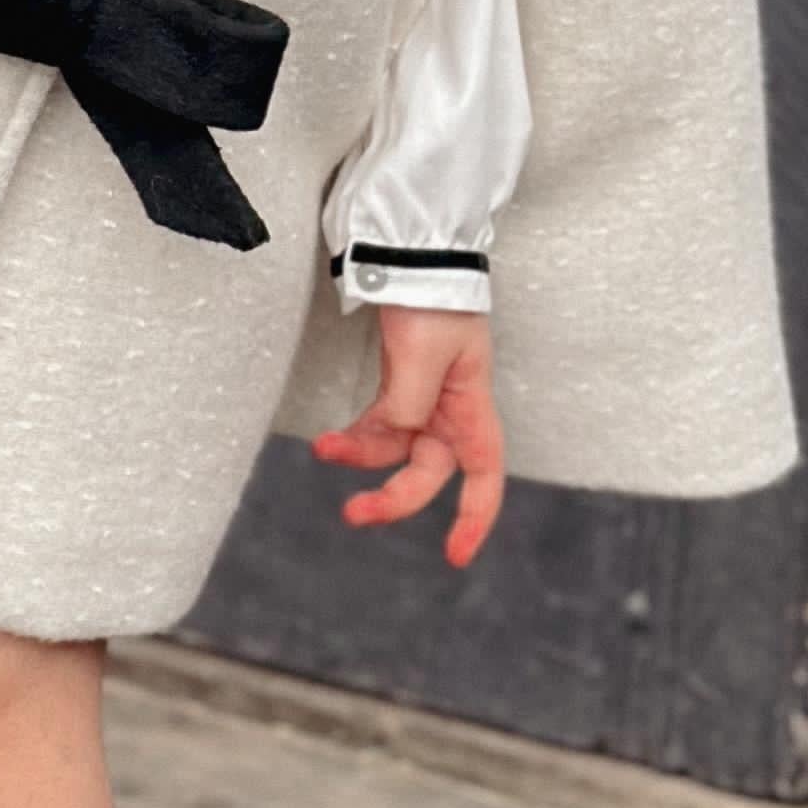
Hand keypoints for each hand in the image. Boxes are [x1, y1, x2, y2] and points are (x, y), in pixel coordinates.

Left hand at [311, 306, 505, 567]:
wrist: (413, 252)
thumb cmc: (433, 299)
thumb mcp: (425, 353)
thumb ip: (408, 404)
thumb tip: (394, 433)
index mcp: (472, 407)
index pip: (485, 476)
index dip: (475, 518)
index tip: (454, 555)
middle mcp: (451, 410)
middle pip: (427, 472)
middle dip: (392, 498)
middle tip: (354, 513)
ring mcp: (424, 397)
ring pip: (394, 449)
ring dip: (360, 458)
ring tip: (323, 448)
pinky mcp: (399, 382)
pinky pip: (378, 424)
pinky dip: (356, 437)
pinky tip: (329, 440)